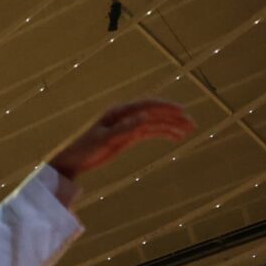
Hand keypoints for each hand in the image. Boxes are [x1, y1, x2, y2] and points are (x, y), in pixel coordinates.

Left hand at [45, 101, 195, 200]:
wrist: (73, 160)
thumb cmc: (85, 148)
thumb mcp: (104, 140)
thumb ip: (123, 129)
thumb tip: (144, 118)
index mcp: (119, 112)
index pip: (147, 105)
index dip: (165, 107)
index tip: (182, 111)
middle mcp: (125, 116)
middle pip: (154, 113)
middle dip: (173, 117)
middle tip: (192, 123)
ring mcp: (128, 126)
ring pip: (154, 123)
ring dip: (171, 126)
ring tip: (188, 131)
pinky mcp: (128, 137)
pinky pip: (149, 133)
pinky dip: (163, 134)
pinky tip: (175, 138)